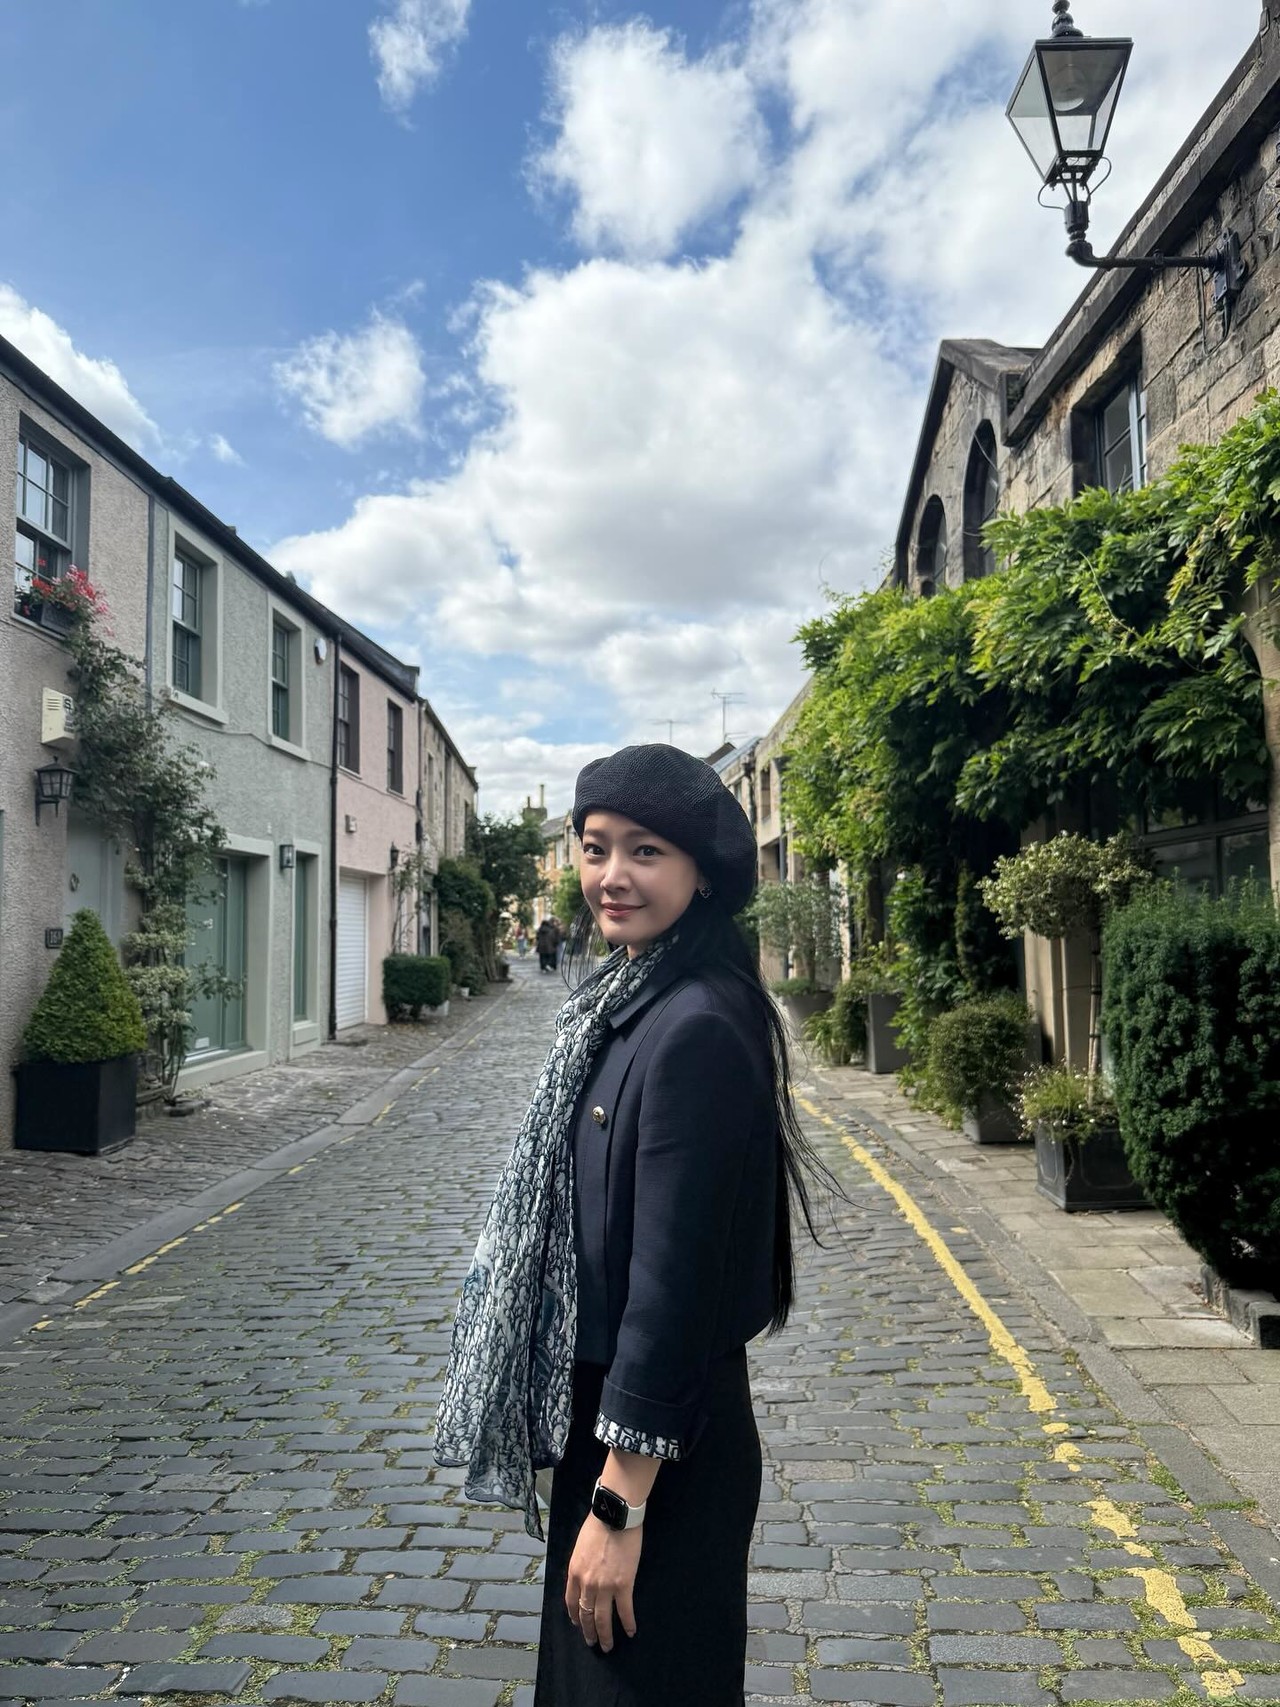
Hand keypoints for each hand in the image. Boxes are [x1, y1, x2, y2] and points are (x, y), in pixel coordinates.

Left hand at [565, 1512, 642, 1652]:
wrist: (615, 1515)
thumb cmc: (598, 1525)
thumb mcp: (580, 1547)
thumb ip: (581, 1565)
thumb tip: (585, 1576)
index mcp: (574, 1572)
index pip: (572, 1602)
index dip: (575, 1616)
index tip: (577, 1623)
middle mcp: (587, 1584)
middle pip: (586, 1615)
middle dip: (589, 1632)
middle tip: (593, 1643)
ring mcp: (605, 1586)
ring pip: (603, 1618)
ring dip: (605, 1635)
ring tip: (607, 1646)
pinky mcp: (624, 1585)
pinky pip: (625, 1610)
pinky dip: (628, 1623)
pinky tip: (631, 1631)